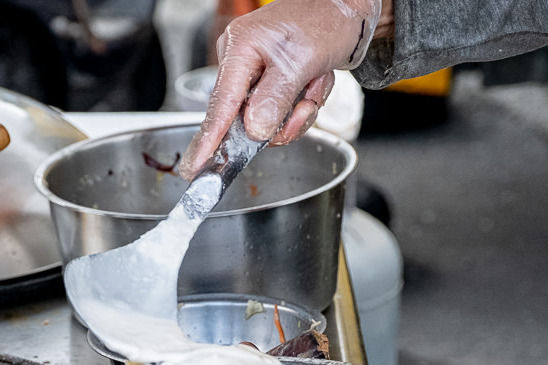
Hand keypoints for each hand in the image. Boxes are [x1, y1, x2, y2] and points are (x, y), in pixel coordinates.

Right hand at [178, 0, 386, 179]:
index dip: (209, 139)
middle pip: (248, 120)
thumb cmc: (326, 18)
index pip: (221, 104)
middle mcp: (244, 64)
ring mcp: (260, 76)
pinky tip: (315, 81)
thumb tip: (255, 130)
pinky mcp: (275, 85)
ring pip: (271, 121)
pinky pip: (285, 113)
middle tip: (305, 105)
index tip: (196, 167)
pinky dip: (306, 104)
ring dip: (300, 110)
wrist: (351, 9)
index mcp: (240, 49)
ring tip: (315, 82)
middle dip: (283, 119)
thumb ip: (275, 97)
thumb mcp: (302, 59)